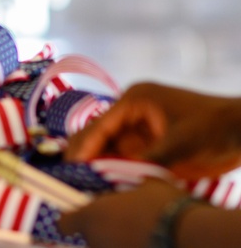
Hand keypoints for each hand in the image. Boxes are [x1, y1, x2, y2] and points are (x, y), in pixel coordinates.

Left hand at [57, 178, 186, 247]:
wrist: (192, 236)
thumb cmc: (165, 205)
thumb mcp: (149, 184)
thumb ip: (134, 186)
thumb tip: (141, 184)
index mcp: (91, 217)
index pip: (64, 223)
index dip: (72, 218)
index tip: (84, 214)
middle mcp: (96, 241)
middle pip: (90, 237)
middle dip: (104, 230)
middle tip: (125, 222)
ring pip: (108, 246)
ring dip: (119, 241)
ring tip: (142, 233)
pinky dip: (135, 247)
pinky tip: (153, 242)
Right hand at [65, 82, 240, 178]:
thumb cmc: (212, 127)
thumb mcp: (179, 143)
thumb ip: (147, 158)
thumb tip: (118, 177)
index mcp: (134, 101)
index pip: (100, 125)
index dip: (84, 146)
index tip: (72, 166)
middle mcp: (131, 113)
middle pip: (99, 135)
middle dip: (85, 154)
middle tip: (73, 176)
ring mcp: (140, 129)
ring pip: (109, 149)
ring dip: (99, 165)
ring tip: (85, 183)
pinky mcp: (148, 145)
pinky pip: (125, 158)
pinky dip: (116, 171)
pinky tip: (107, 184)